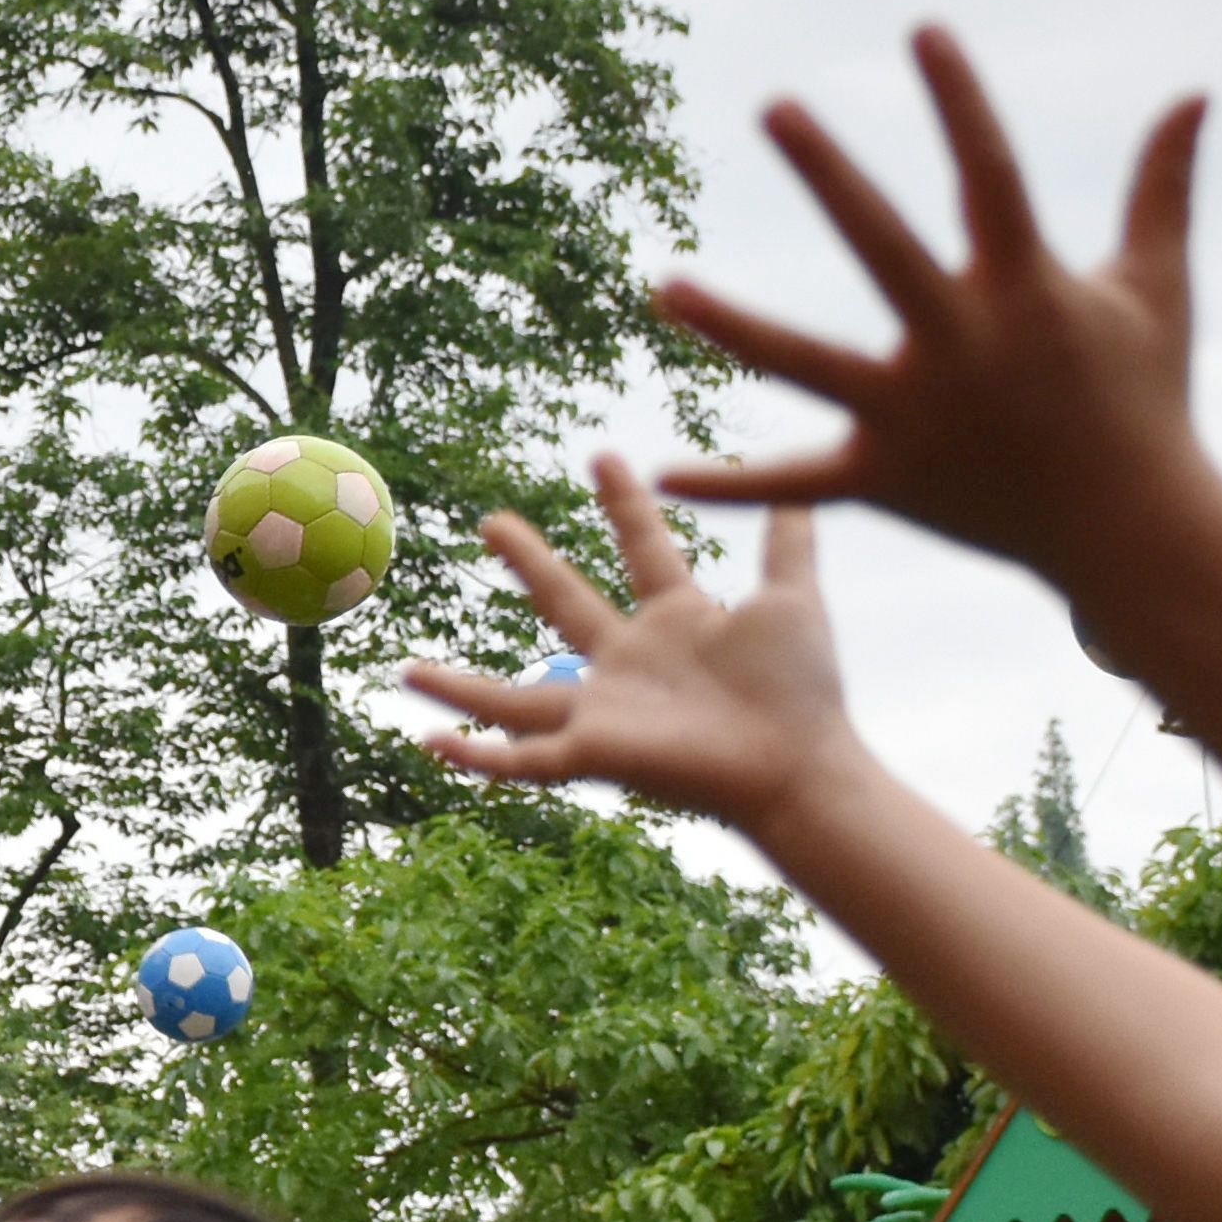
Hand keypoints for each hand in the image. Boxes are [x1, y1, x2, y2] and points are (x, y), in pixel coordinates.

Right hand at [410, 468, 867, 838]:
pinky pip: (522, 758)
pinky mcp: (595, 753)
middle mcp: (630, 664)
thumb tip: (814, 479)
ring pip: (514, 699)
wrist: (800, 767)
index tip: (602, 454)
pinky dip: (475, 755)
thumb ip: (790, 543)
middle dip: (529, 563)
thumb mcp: (794, 598)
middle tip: (490, 521)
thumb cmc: (801, 694)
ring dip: (461, 687)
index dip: (623, 504)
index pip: (642, 550)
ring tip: (407, 671)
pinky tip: (428, 743)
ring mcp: (607, 711)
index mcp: (677, 622)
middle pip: (565, 604)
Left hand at [651, 26, 1219, 588]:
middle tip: (777, 105)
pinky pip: (797, 485)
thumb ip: (1162, 189)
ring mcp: (918, 418)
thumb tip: (1195, 93)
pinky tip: (661, 470)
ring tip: (664, 287)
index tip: (924, 30)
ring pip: (809, 367)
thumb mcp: (1157, 288)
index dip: (961, 103)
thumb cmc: (1147, 398)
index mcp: (1028, 290)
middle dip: (832, 178)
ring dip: (736, 329)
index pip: (990, 176)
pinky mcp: (888, 481)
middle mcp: (965, 347)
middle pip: (885, 251)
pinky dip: (731, 486)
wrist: (1133, 532)